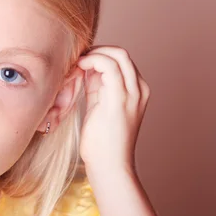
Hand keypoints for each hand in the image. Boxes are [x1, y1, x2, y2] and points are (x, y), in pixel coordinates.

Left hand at [76, 45, 149, 176]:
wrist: (110, 165)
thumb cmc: (102, 141)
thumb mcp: (99, 106)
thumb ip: (96, 86)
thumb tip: (85, 67)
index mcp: (136, 90)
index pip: (120, 60)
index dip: (99, 55)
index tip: (80, 61)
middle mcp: (140, 89)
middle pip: (121, 53)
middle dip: (97, 50)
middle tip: (77, 59)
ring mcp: (133, 94)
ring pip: (117, 55)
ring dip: (93, 54)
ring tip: (76, 64)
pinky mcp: (120, 99)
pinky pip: (108, 67)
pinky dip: (92, 61)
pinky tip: (79, 67)